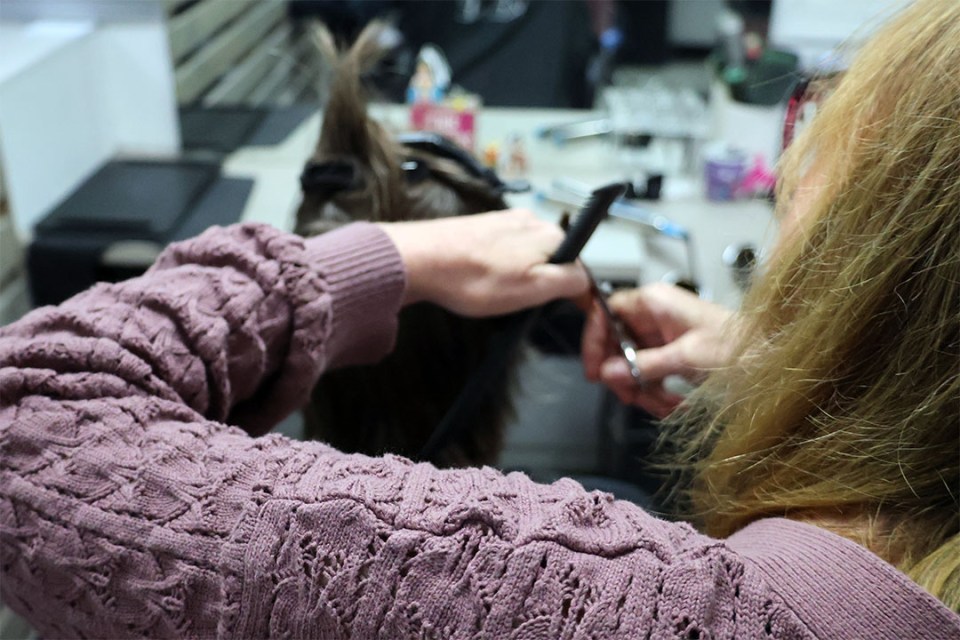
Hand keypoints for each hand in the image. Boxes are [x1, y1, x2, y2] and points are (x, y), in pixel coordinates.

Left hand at [379, 209, 589, 316]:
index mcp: (551, 234)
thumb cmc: (472, 276)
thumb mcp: (534, 288)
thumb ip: (569, 282)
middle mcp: (531, 222)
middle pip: (552, 263)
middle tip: (516, 304)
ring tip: (492, 293)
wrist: (418, 260)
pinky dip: (495, 273)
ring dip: (515, 281)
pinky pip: (501, 256)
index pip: (578, 269)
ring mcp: (504, 223)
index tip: (558, 316)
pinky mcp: (481, 229)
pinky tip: (479, 281)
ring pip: (526, 260)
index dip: (572, 299)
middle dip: (539, 287)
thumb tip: (586, 281)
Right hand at [581, 282, 734, 416]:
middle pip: (616, 344)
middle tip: (631, 395)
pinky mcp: (671, 354)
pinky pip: (649, 375)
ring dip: (644, 391)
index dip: (594, 339)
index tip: (595, 369)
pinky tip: (673, 405)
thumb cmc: (740, 346)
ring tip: (664, 406)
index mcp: (655, 302)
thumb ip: (644, 365)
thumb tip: (608, 372)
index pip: (606, 311)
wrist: (771, 362)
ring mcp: (662, 336)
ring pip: (631, 365)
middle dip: (624, 375)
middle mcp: (654, 316)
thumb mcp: (687, 357)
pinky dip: (657, 394)